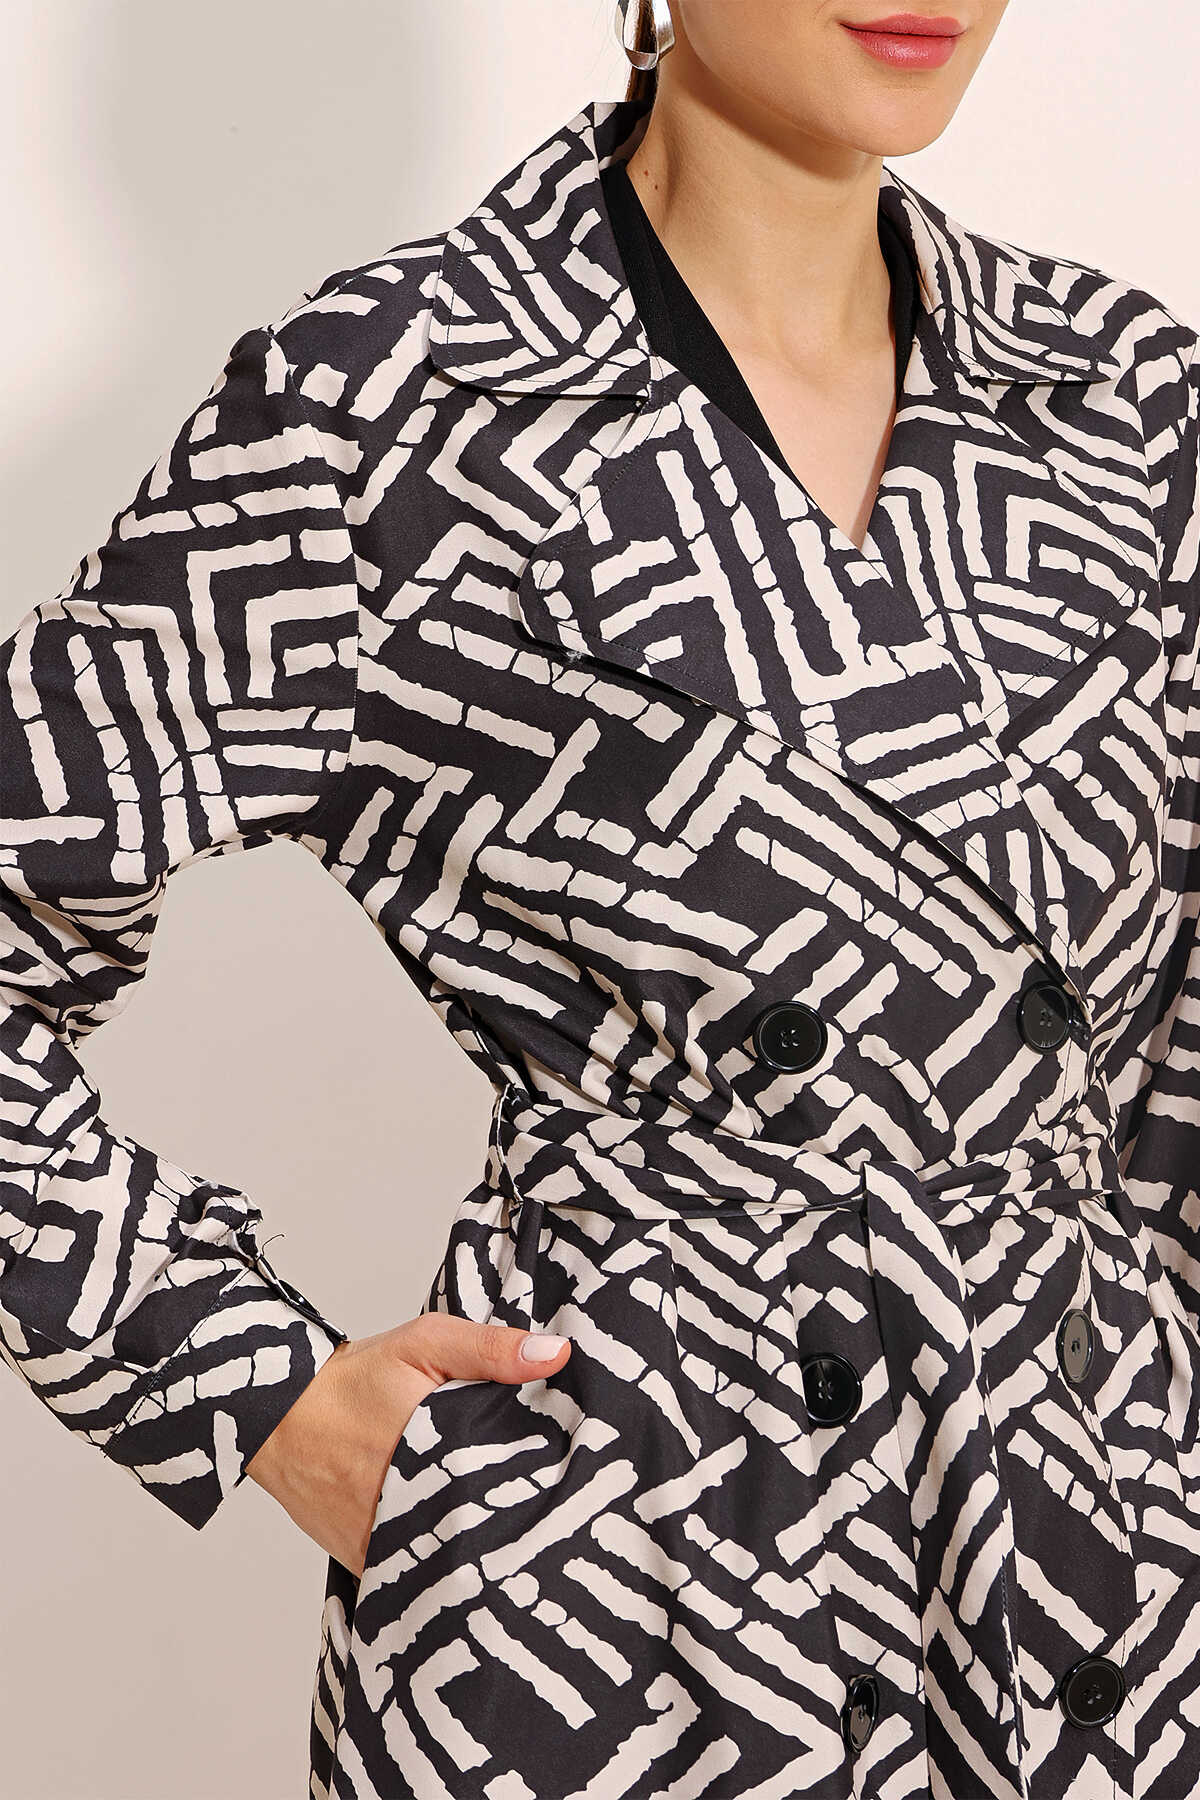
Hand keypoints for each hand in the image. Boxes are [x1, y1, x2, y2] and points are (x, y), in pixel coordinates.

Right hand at [245, 1314, 570, 1576]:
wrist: (280, 1415)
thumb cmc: (356, 1377)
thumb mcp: (425, 1344)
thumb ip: (491, 1350)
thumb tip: (557, 1354)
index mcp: (432, 1453)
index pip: (503, 1490)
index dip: (537, 1494)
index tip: (567, 1496)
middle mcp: (406, 1508)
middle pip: (480, 1534)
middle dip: (513, 1531)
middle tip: (554, 1531)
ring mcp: (382, 1542)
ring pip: (447, 1563)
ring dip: (475, 1556)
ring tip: (517, 1554)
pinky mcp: (364, 1561)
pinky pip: (411, 1575)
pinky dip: (436, 1570)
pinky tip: (464, 1562)